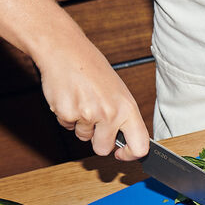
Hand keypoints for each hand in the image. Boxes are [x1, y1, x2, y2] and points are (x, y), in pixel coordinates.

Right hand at [34, 39, 148, 161]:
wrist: (64, 49)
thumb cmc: (91, 68)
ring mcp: (88, 115)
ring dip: (81, 125)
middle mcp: (110, 113)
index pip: (139, 145)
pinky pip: (67, 127)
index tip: (121, 153)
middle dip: (97, 141)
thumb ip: (123, 117)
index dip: (130, 155)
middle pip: (103, 149)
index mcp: (127, 108)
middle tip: (94, 121)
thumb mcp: (118, 91)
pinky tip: (69, 97)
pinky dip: (67, 116)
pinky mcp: (66, 114)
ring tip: (81, 100)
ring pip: (83, 137)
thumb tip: (127, 142)